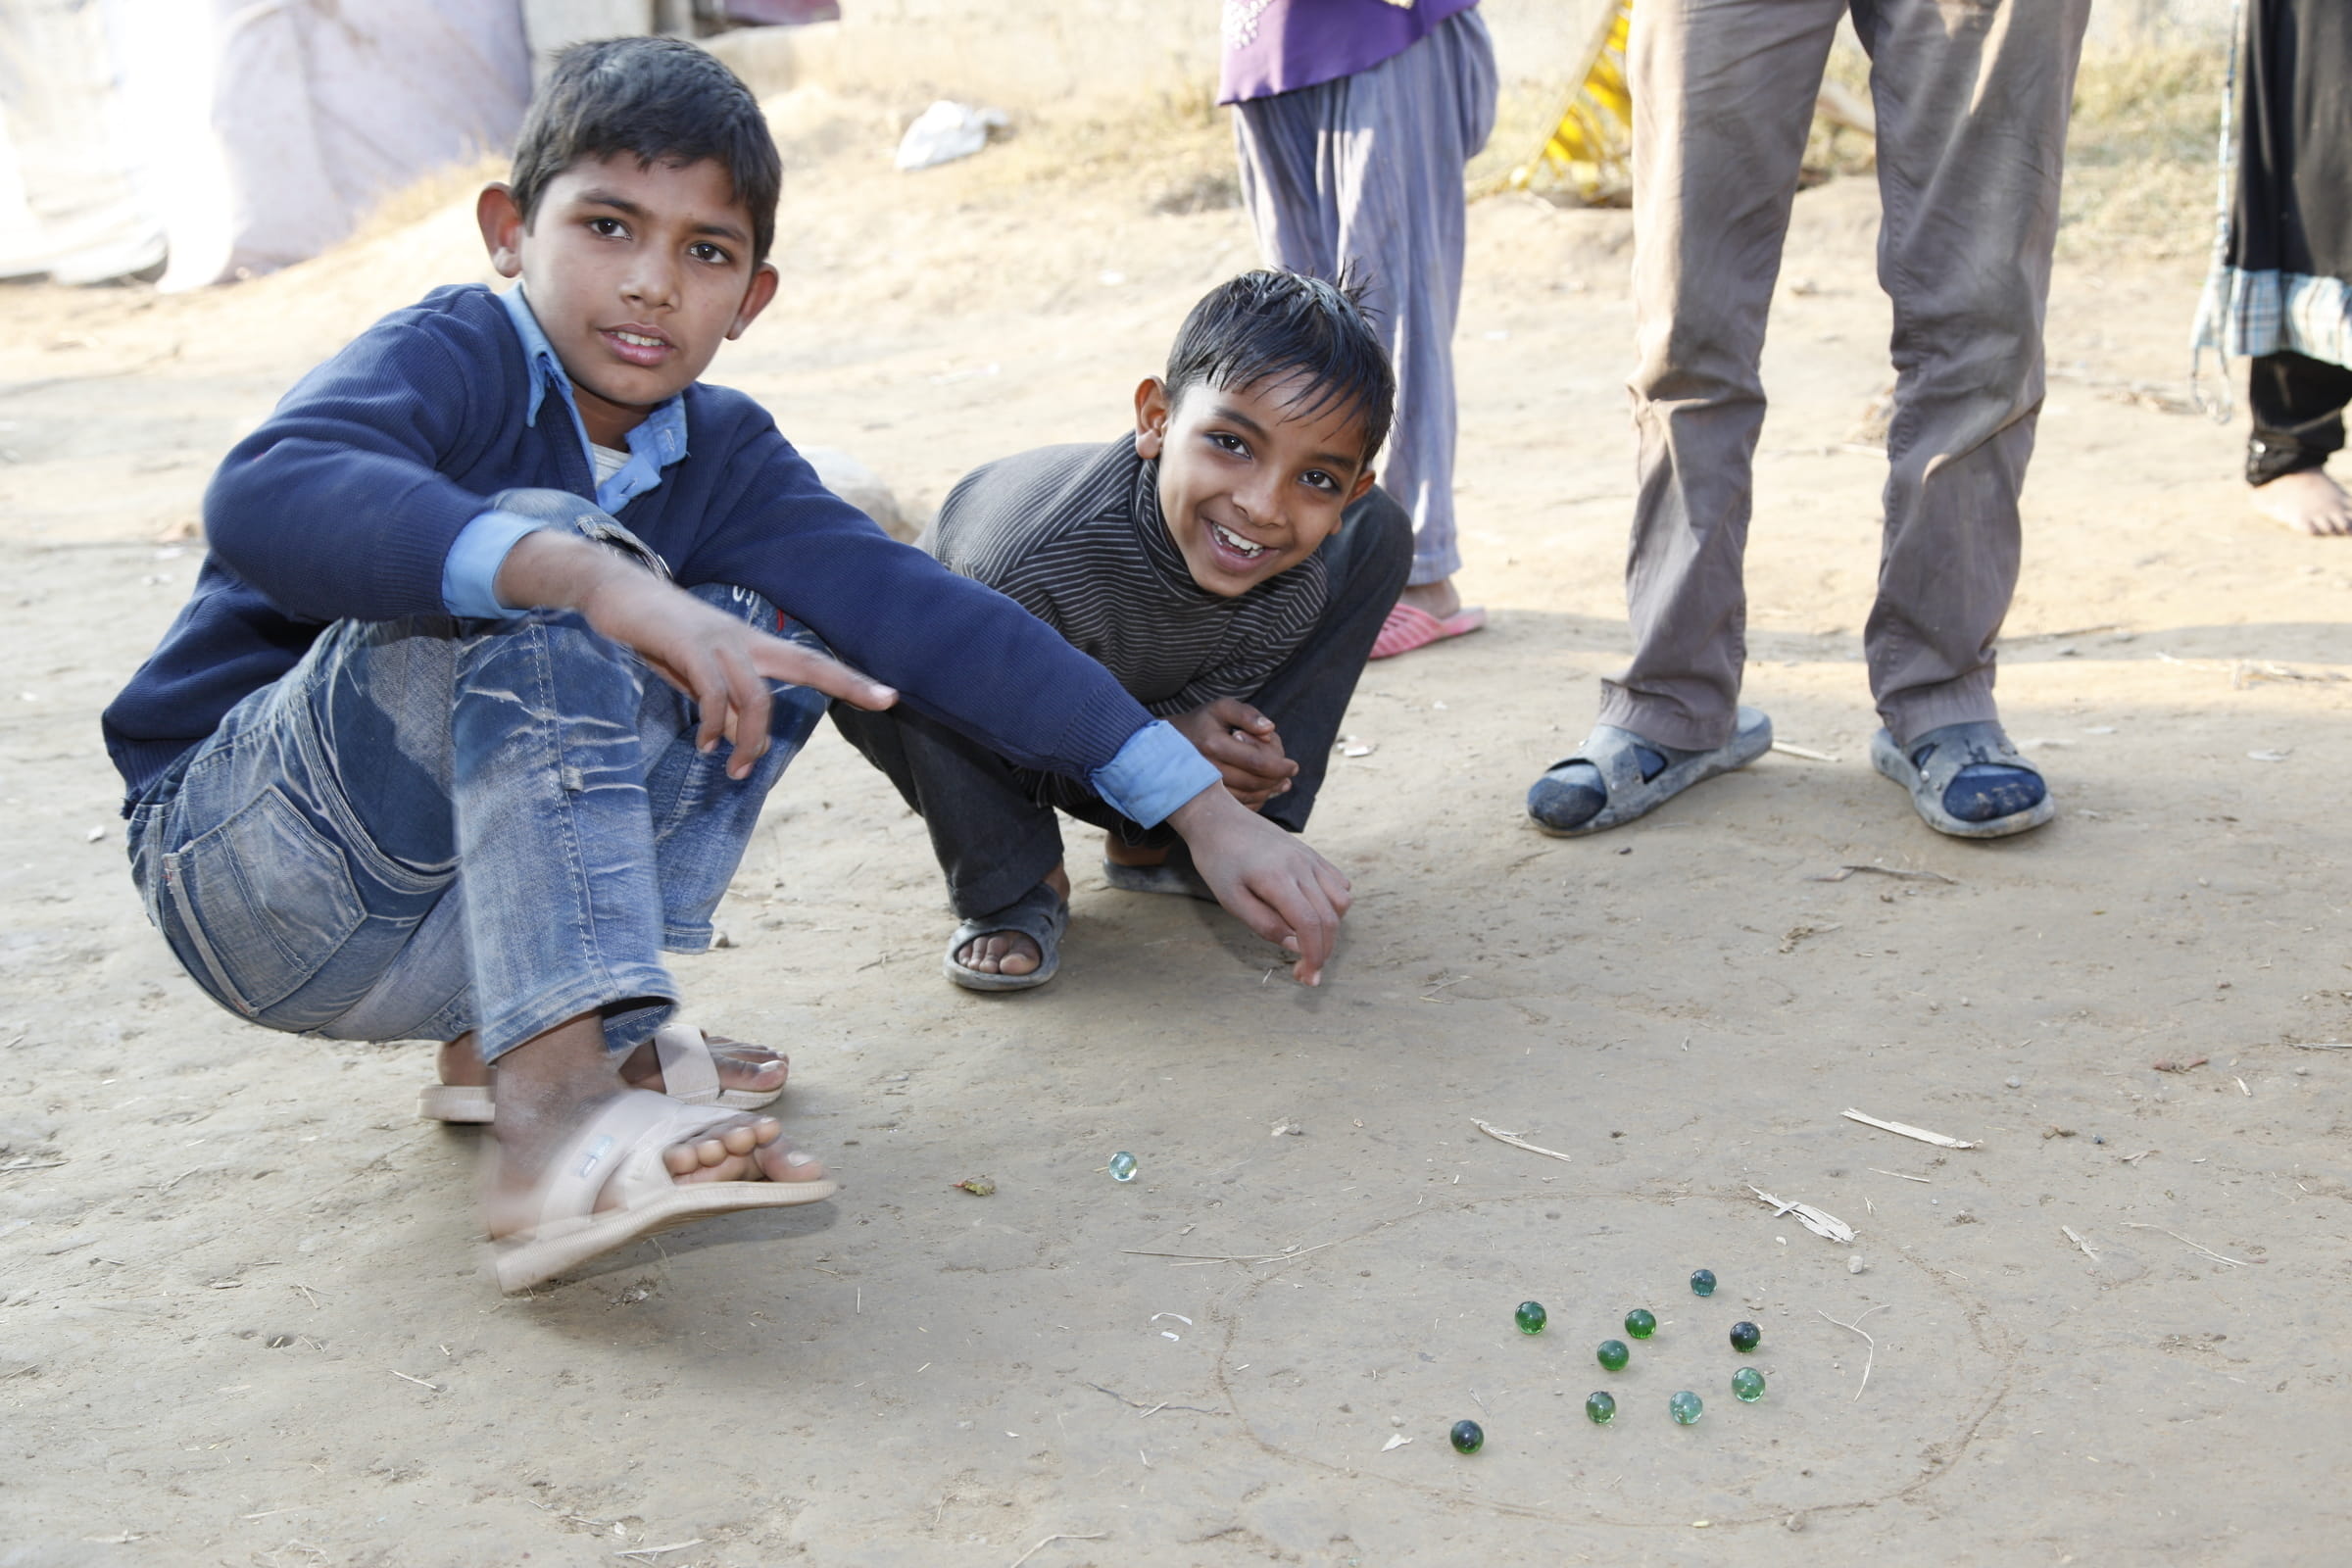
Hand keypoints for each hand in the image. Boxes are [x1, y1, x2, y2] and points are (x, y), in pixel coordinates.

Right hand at [496, 531, 895, 778]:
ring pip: (757, 694)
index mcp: (753, 646)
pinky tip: (706, 744)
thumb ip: (722, 699)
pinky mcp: (689, 645)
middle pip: (809, 662)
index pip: (812, 663)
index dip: (852, 680)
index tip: (892, 695)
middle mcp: (746, 640)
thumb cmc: (657, 635)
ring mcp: (720, 641)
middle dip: (851, 681)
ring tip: (734, 769)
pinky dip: (715, 725)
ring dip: (750, 740)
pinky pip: (715, 693)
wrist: (612, 590)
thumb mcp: (695, 673)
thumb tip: (740, 737)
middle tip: (888, 700)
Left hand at [1166, 784, 1350, 984]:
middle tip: (1305, 972)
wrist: (1220, 820)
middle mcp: (1301, 867)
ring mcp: (1310, 858)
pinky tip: (1312, 913)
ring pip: (1341, 901)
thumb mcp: (1230, 900)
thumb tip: (1296, 946)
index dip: (1315, 956)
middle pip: (1330, 918)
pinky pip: (1339, 883)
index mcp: (1277, 879)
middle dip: (1323, 951)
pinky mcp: (1313, 854)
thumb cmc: (1219, 861)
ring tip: (1307, 939)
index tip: (1308, 977)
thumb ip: (1264, 925)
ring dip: (1331, 927)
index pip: (1310, 925)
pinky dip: (1334, 905)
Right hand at [1169, 698, 1296, 810]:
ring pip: (1248, 798)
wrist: (1165, 747)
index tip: (1293, 766)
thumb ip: (1247, 714)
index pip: (1258, 762)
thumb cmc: (1200, 723)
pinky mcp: (1205, 802)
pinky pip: (1237, 808)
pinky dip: (1255, 802)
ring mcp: (1204, 789)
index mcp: (1214, 744)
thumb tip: (1270, 728)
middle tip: (1287, 774)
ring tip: (1279, 783)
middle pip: (1255, 783)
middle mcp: (1207, 769)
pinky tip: (1263, 792)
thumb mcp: (1221, 708)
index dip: (1281, 766)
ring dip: (1268, 792)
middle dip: (1276, 779)